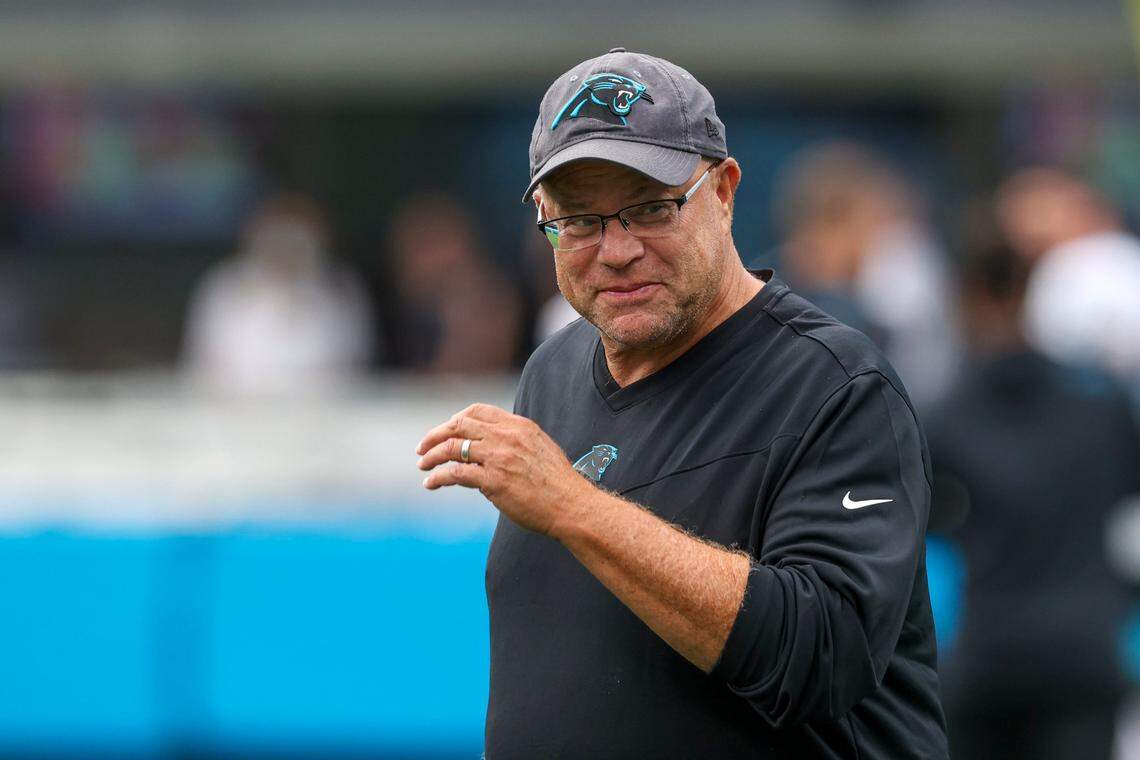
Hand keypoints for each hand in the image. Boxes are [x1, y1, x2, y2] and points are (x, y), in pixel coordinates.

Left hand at [415, 403, 592, 537]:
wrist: (571, 505)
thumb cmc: (558, 483)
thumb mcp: (540, 448)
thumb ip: (517, 441)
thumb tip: (493, 446)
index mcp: (519, 425)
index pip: (478, 411)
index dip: (456, 419)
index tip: (446, 431)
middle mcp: (507, 436)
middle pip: (460, 425)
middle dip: (436, 435)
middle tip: (423, 448)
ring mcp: (499, 457)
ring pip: (452, 447)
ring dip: (432, 456)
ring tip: (423, 465)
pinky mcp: (493, 481)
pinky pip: (455, 473)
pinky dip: (438, 477)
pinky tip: (431, 483)